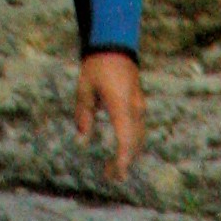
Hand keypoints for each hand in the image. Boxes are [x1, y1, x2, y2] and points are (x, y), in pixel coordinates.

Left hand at [75, 50, 146, 181]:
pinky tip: (121, 150)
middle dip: (124, 163)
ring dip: (129, 154)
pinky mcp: (139, 104)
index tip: (116, 176)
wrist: (115, 43)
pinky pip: (138, 129)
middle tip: (110, 176)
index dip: (122, 162)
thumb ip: (83, 114)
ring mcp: (139, 106)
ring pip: (139, 138)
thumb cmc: (97, 65)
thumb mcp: (84, 89)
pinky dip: (131, 143)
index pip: (126, 142)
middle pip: (134, 144)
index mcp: (121, 107)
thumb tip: (81, 138)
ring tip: (114, 167)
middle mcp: (134, 109)